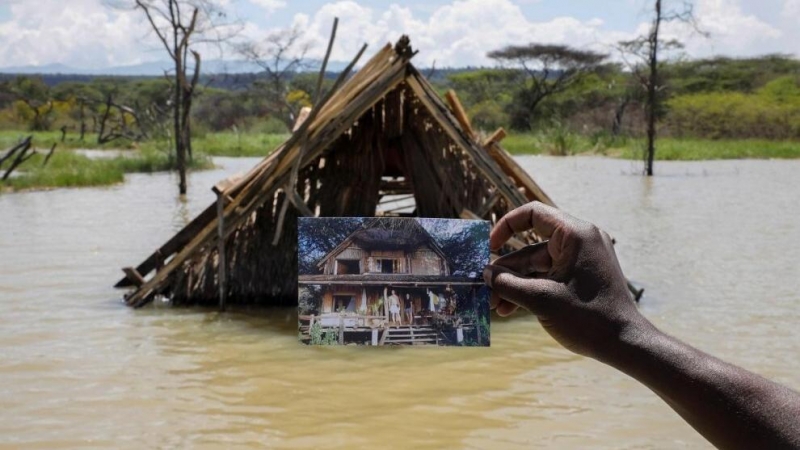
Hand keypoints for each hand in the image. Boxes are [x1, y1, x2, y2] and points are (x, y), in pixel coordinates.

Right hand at [483, 202, 648, 361]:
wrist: (625, 344)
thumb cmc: (587, 318)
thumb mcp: (540, 300)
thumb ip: (507, 284)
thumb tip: (484, 274)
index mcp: (574, 235)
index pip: (533, 213)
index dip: (506, 226)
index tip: (488, 247)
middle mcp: (579, 241)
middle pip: (531, 247)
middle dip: (506, 270)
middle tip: (485, 289)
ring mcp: (582, 259)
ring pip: (537, 265)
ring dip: (515, 284)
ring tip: (494, 306)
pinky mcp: (582, 276)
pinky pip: (549, 276)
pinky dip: (531, 289)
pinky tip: (510, 308)